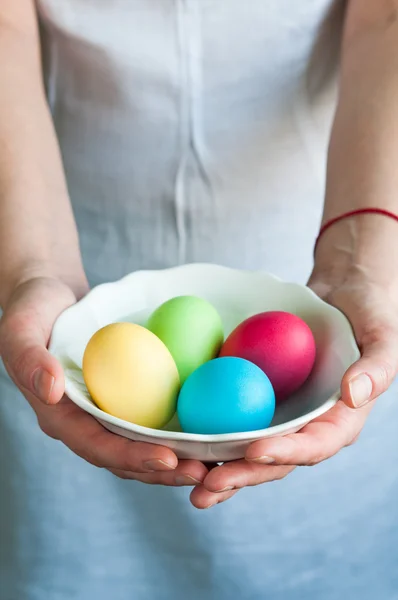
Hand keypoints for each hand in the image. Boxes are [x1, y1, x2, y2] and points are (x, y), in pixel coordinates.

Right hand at [0, 276, 208, 486]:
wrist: (51, 297)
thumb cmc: (31, 309)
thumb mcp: (20, 329)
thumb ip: (29, 359)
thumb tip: (51, 388)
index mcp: (58, 417)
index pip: (96, 446)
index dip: (131, 457)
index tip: (168, 459)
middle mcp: (84, 422)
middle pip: (125, 458)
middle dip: (163, 470)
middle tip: (204, 473)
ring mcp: (105, 413)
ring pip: (142, 446)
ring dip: (177, 460)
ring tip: (214, 464)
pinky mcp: (124, 398)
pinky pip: (151, 420)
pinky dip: (178, 432)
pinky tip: (208, 430)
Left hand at [191, 263, 397, 508]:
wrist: (340, 297)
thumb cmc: (368, 313)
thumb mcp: (382, 334)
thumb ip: (376, 366)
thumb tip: (353, 395)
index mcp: (341, 419)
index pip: (316, 444)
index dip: (286, 452)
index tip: (254, 451)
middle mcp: (310, 425)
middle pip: (276, 459)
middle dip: (243, 476)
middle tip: (208, 487)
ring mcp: (283, 416)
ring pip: (250, 451)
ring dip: (221, 470)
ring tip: (190, 485)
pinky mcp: (261, 401)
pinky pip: (236, 422)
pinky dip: (212, 437)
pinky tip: (184, 446)